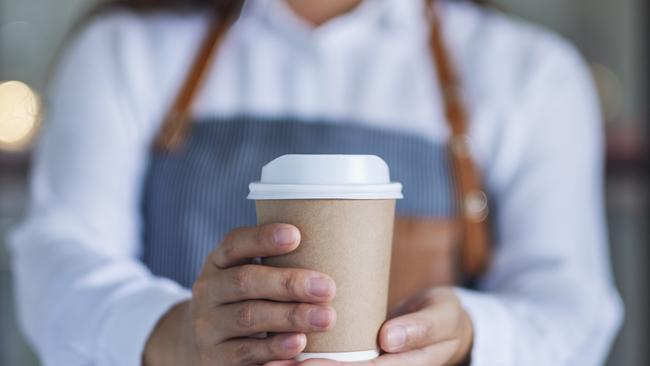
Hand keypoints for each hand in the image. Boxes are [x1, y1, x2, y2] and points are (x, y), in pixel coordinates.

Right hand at [143, 224, 336, 365]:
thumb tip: (331, 248)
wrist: (203, 344)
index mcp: (218, 262)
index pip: (235, 243)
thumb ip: (275, 263)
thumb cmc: (244, 301)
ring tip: (325, 317)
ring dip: (290, 317)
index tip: (296, 235)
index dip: (263, 238)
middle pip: (245, 282)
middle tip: (327, 288)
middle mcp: (208, 291)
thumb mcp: (247, 275)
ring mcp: (208, 325)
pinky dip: (274, 348)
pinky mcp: (214, 357)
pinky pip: (246, 352)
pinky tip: (299, 342)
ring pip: (248, 317)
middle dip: (289, 284)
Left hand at [280, 287, 471, 365]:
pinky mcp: (362, 360)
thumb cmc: (445, 316)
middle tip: (273, 365)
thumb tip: (388, 340)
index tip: (306, 364)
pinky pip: (337, 363)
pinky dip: (310, 362)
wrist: (447, 325)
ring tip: (268, 363)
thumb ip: (420, 327)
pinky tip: (282, 355)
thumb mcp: (443, 317)